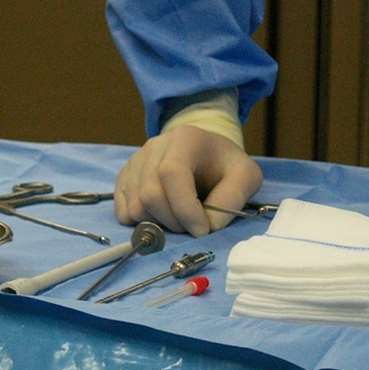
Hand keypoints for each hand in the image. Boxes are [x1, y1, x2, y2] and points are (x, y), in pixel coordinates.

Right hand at [114, 125, 262, 235]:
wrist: (206, 153)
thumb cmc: (226, 166)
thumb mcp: (246, 176)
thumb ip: (233, 196)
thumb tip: (209, 225)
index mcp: (185, 139)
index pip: (172, 174)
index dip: (185, 208)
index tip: (202, 230)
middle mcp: (155, 146)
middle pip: (150, 194)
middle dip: (174, 222)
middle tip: (194, 228)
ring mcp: (136, 161)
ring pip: (135, 206)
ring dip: (159, 224)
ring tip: (181, 220)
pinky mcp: (125, 177)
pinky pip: (123, 209)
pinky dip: (142, 223)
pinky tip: (163, 217)